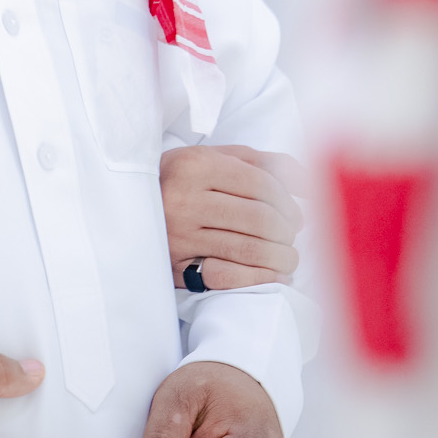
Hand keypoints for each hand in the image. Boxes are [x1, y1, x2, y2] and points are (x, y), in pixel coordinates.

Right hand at [161, 143, 303, 289]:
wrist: (129, 209)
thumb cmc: (184, 180)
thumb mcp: (216, 159)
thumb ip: (263, 164)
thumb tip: (309, 182)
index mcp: (195, 165)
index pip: (260, 184)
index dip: (288, 203)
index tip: (297, 215)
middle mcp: (184, 198)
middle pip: (259, 218)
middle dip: (287, 232)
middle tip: (291, 237)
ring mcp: (178, 235)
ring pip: (249, 249)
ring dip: (282, 257)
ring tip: (289, 257)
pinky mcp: (176, 267)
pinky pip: (228, 277)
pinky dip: (260, 278)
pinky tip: (274, 276)